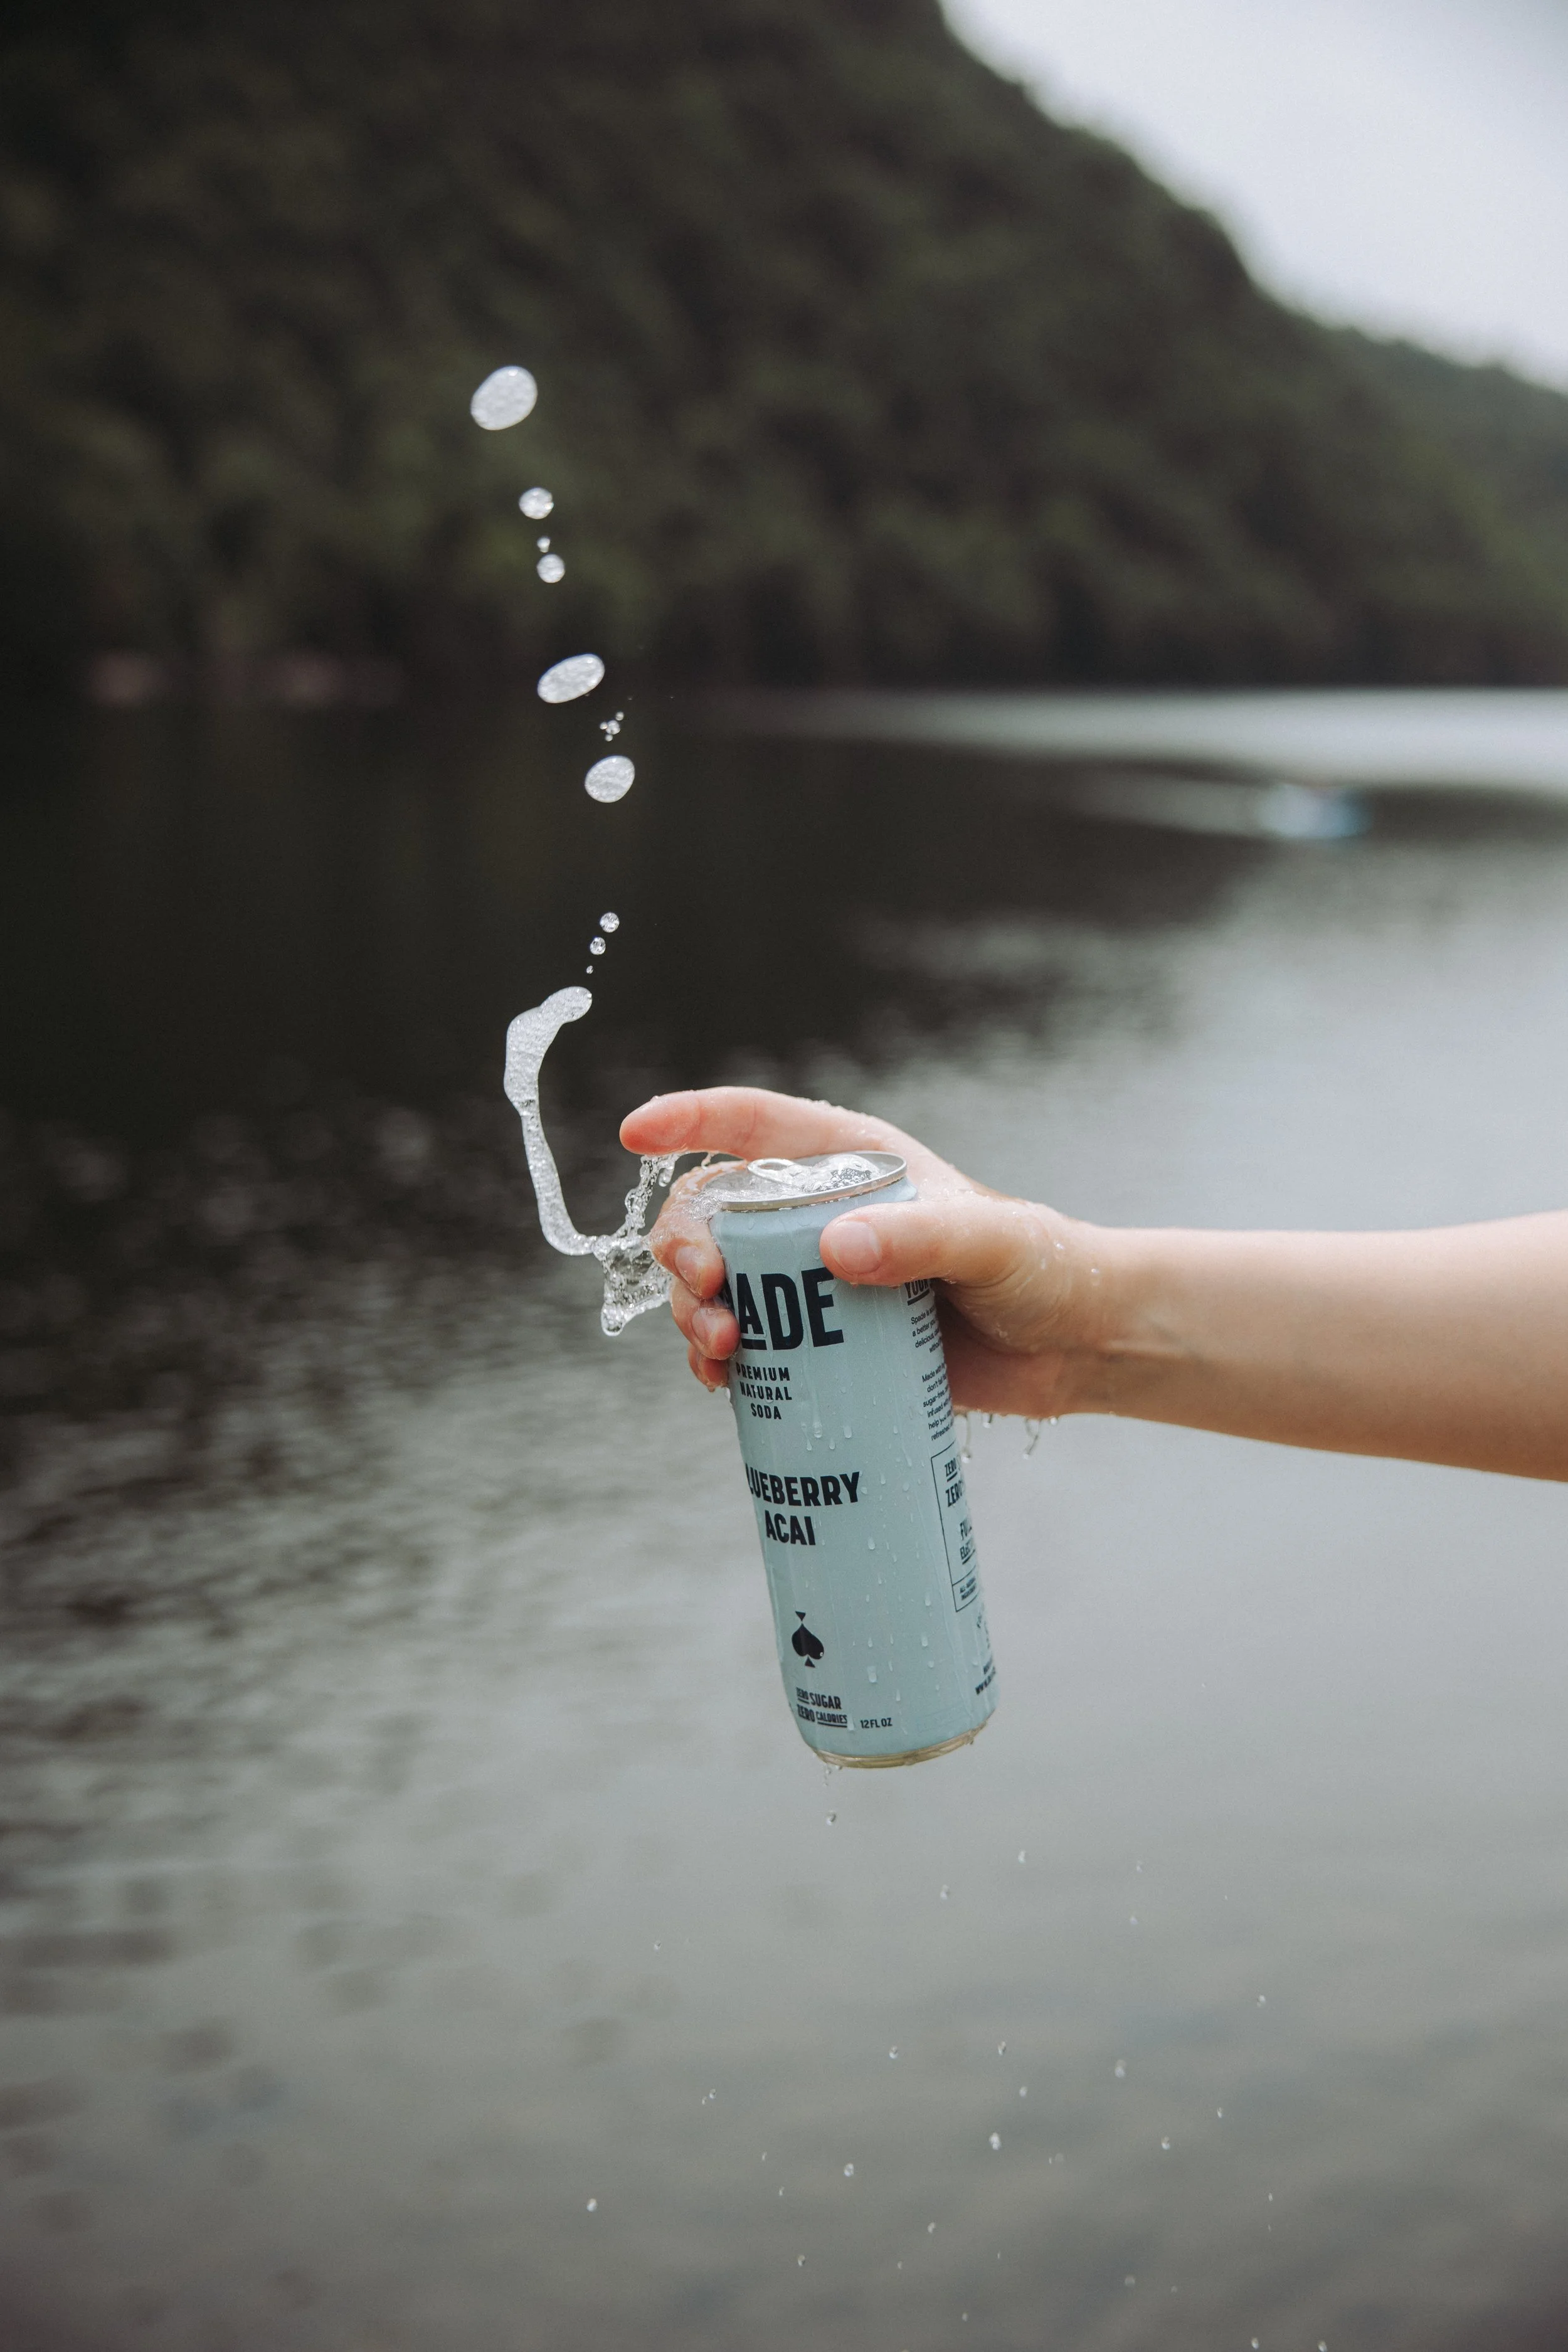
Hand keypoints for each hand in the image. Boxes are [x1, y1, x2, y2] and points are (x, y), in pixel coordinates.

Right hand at [618, 1087, 1106, 1416]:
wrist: (1075, 1347)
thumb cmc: (1043, 1271)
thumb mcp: (991, 1245)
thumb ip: (921, 1238)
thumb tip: (833, 1249)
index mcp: (853, 1162)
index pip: (753, 1126)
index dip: (688, 1122)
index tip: (634, 1135)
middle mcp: (820, 1215)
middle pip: (714, 1213)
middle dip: (685, 1246)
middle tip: (706, 1289)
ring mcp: (814, 1283)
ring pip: (716, 1285)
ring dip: (694, 1311)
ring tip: (721, 1349)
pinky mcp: (822, 1346)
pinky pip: (746, 1346)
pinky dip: (718, 1360)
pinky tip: (723, 1381)